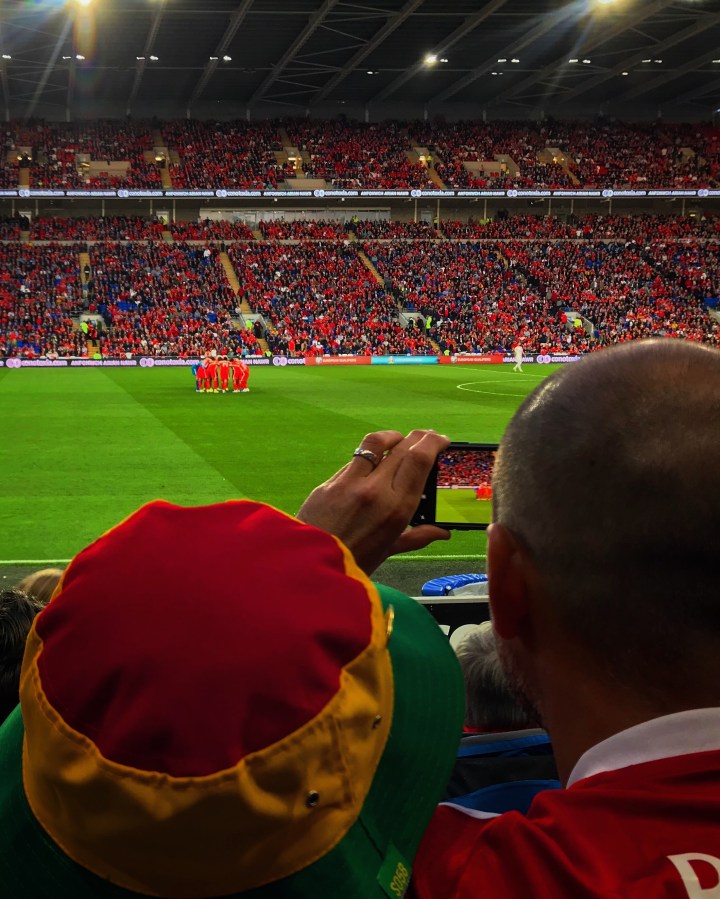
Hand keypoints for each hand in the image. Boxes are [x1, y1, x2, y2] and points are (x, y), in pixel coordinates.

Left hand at [297, 429, 451, 574]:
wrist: (310, 567)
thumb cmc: (354, 563)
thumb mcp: (390, 550)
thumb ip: (418, 536)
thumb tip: (443, 532)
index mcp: (396, 509)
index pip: (419, 461)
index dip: (433, 443)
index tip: (442, 440)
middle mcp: (375, 490)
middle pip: (403, 447)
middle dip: (419, 437)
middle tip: (427, 436)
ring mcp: (350, 483)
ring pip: (376, 443)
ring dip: (392, 437)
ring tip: (399, 440)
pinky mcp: (330, 482)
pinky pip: (354, 461)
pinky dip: (368, 458)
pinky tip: (372, 464)